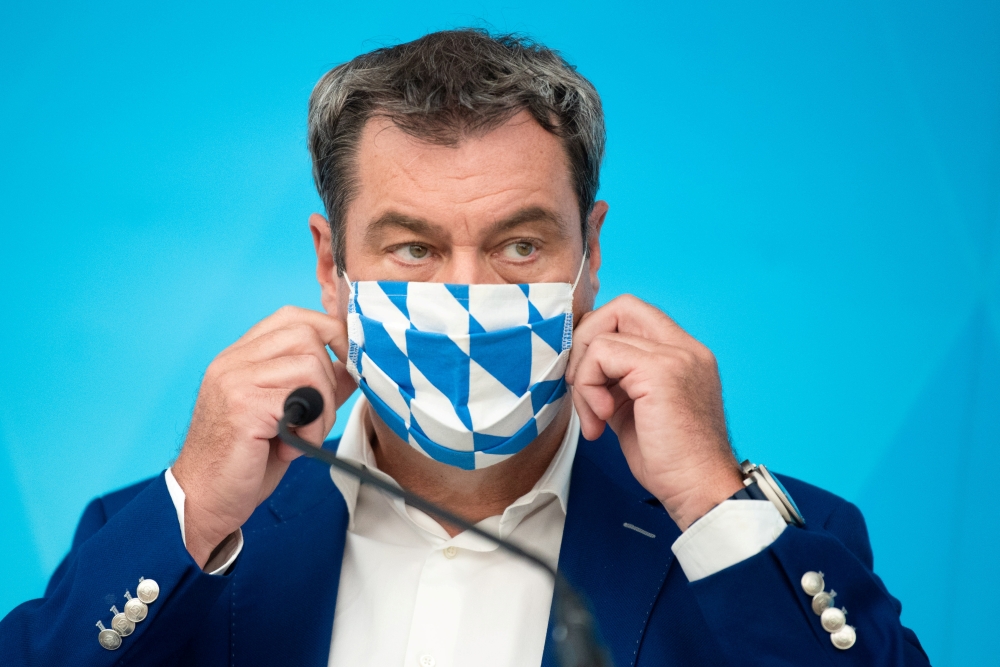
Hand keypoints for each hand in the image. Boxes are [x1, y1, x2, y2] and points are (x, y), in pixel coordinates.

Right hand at [171, 306, 355, 566]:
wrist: (202, 500)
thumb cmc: (244, 461)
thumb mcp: (285, 415)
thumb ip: (314, 387)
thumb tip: (352, 366)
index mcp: (240, 357)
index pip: (292, 317)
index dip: (328, 333)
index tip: (344, 365)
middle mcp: (233, 360)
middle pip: (307, 335)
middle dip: (329, 377)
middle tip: (315, 416)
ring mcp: (235, 380)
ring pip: (311, 366)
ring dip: (322, 410)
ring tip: (301, 438)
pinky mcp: (244, 406)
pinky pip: (304, 401)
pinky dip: (311, 430)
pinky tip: (290, 449)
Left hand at [566, 295, 743, 530]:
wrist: (699, 492)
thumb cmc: (670, 462)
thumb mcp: (638, 410)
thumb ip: (618, 381)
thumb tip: (581, 368)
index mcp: (683, 354)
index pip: (633, 314)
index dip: (600, 336)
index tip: (589, 379)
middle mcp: (685, 348)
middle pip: (621, 307)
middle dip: (586, 343)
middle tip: (582, 388)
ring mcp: (676, 356)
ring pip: (604, 334)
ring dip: (584, 378)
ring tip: (596, 417)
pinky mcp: (660, 371)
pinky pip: (601, 354)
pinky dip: (589, 387)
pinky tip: (603, 421)